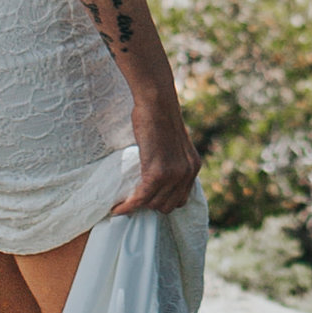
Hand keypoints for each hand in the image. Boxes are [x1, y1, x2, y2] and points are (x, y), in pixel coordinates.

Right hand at [115, 94, 201, 213]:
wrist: (157, 104)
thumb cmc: (160, 117)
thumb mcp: (174, 144)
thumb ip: (173, 161)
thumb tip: (158, 175)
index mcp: (194, 166)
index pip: (181, 199)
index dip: (164, 201)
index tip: (148, 199)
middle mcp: (187, 173)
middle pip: (168, 206)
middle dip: (151, 204)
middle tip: (134, 198)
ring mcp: (174, 174)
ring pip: (153, 204)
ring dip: (138, 205)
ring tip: (125, 202)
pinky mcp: (157, 173)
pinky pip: (141, 198)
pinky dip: (128, 206)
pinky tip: (118, 208)